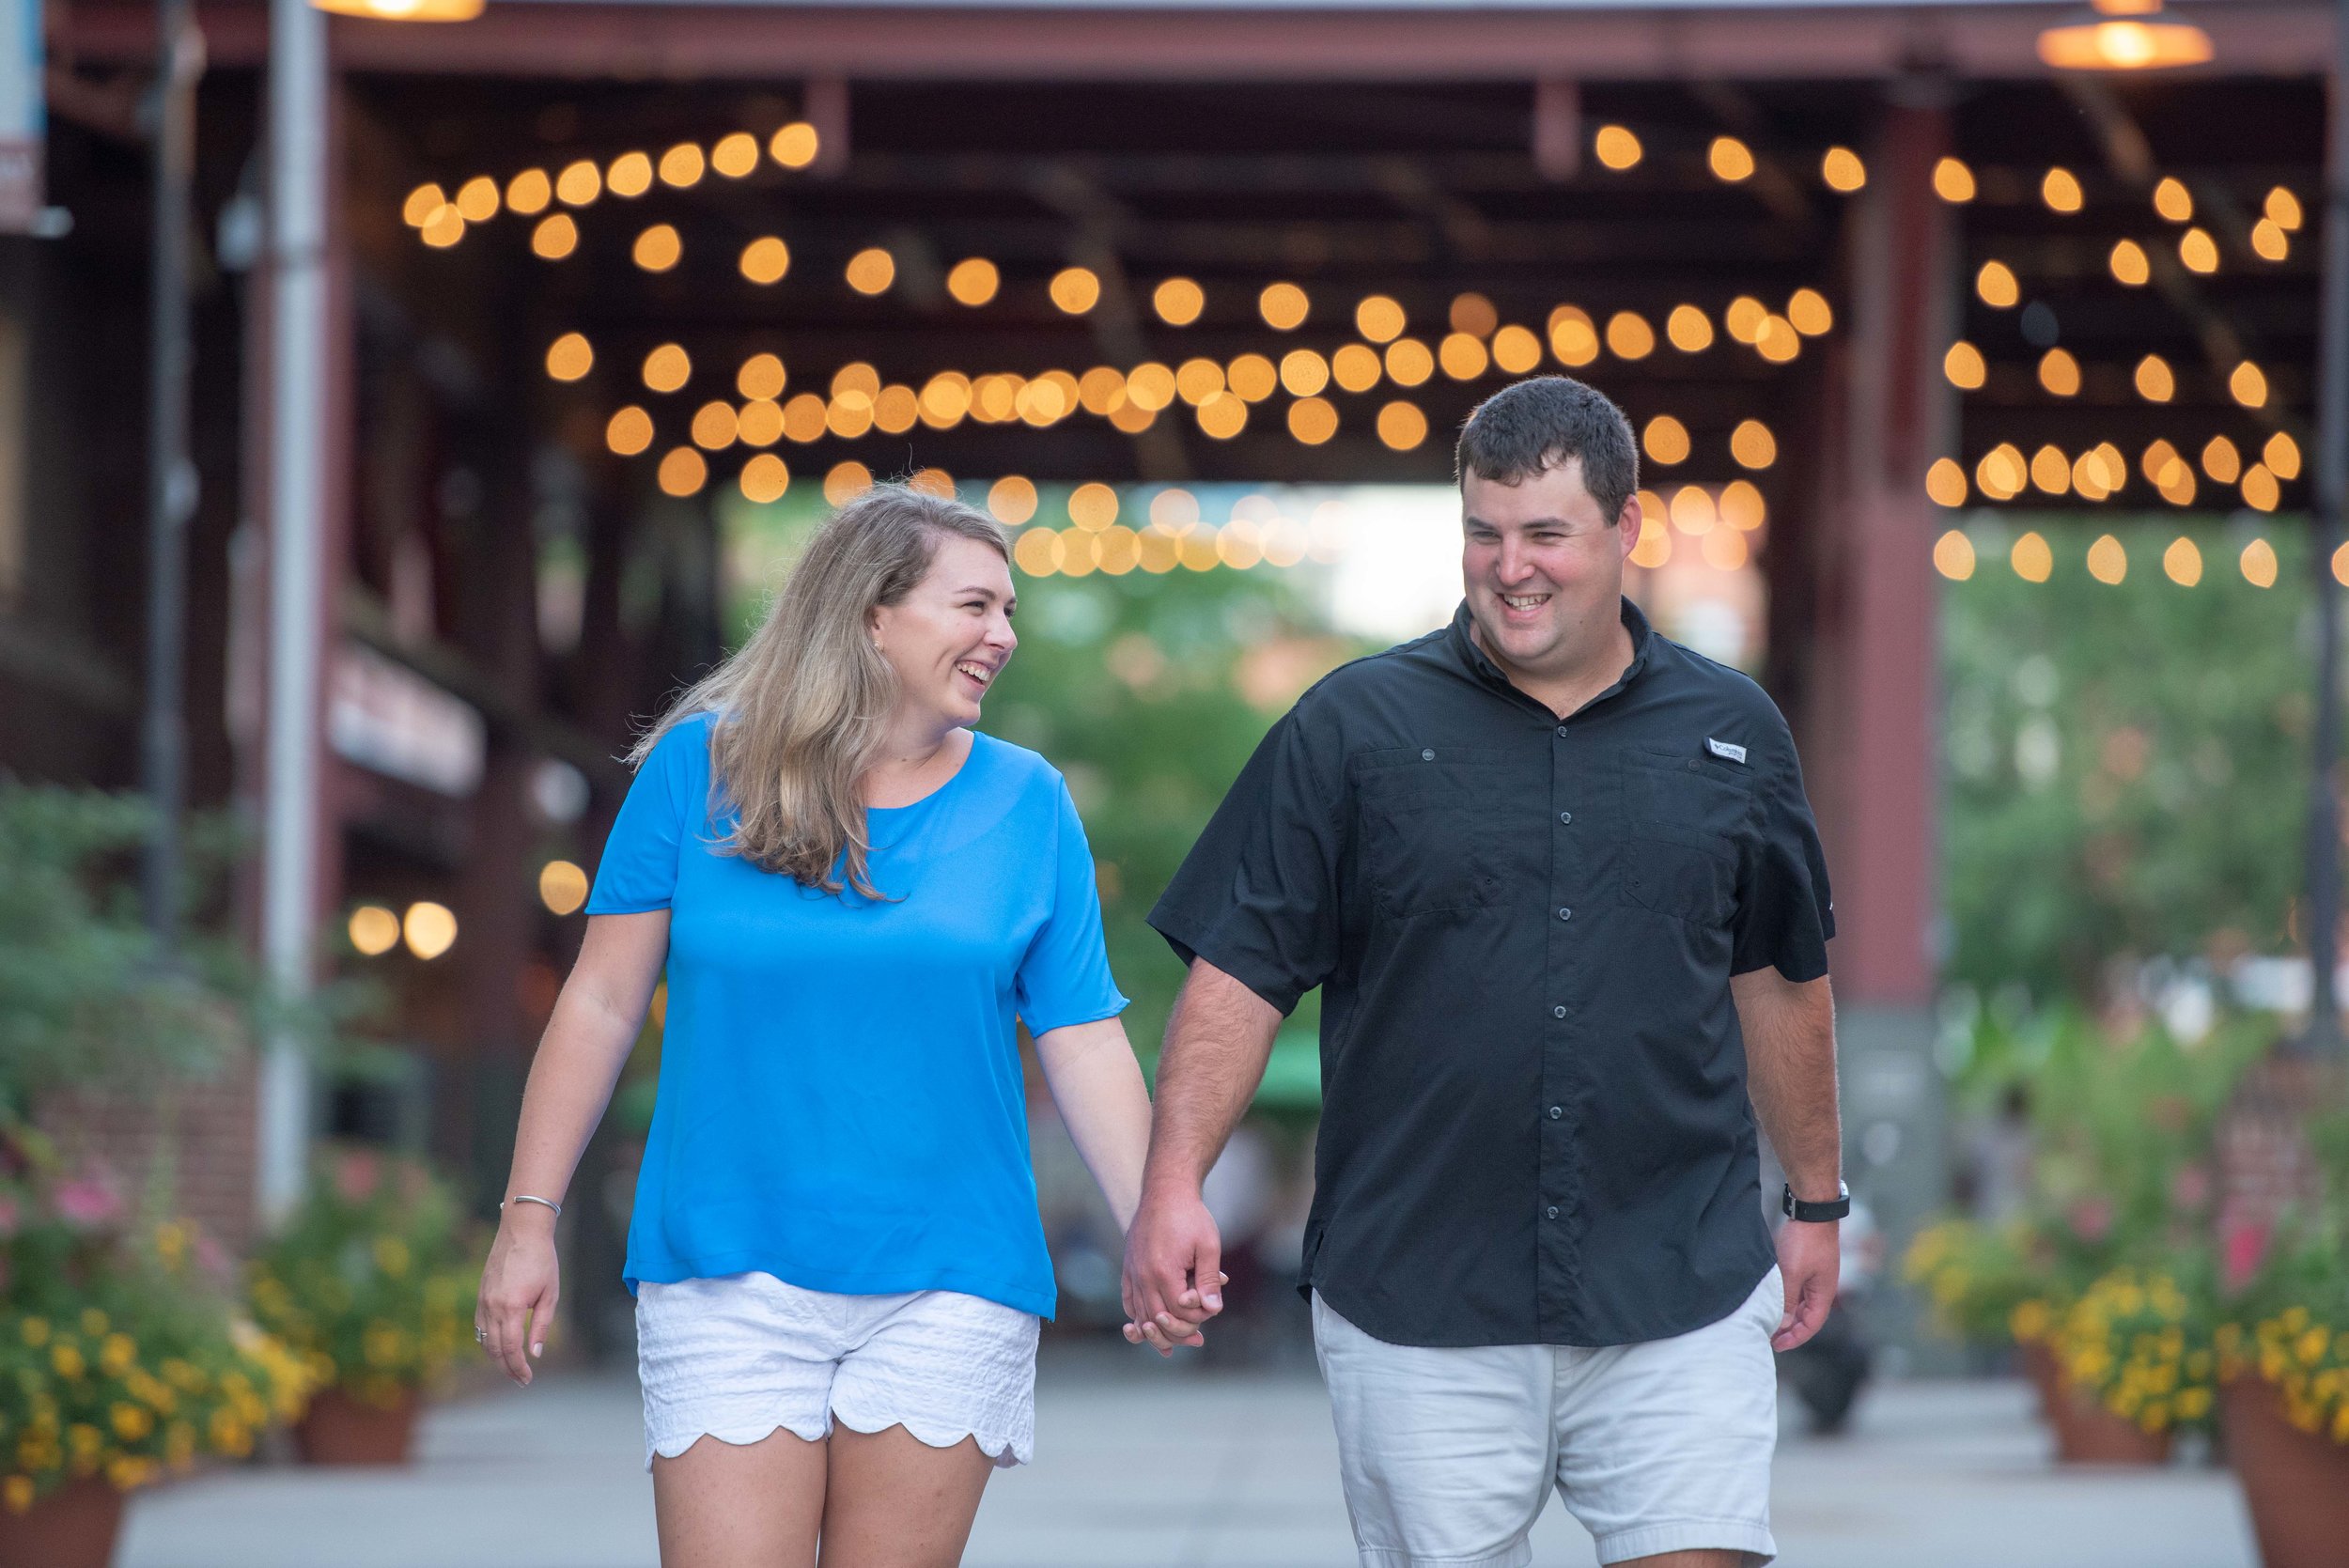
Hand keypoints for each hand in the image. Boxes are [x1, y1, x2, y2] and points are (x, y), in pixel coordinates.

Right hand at [477, 1205, 560, 1384]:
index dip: (518, 1367)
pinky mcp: (480, 1295)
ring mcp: (483, 1300)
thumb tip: (535, 1352)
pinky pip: (479, 1325)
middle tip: (521, 1380)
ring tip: (511, 1368)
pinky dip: (487, 1341)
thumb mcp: (550, 1293)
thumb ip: (541, 1325)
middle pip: (494, 1349)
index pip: (510, 1348)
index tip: (527, 1378)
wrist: (521, 1231)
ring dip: (495, 1357)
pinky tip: (498, 1347)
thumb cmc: (541, 1260)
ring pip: (483, 1339)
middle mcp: (492, 1306)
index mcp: (511, 1307)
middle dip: (507, 1368)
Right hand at [1121, 1185, 1223, 1356]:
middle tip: (1197, 1341)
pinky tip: (1146, 1325)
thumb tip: (1213, 1310)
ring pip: (1139, 1314)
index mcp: (1163, 1272)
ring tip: (1168, 1348)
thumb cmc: (1190, 1216)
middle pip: (1157, 1319)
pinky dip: (1137, 1317)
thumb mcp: (1208, 1245)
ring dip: (1155, 1332)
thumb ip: (1209, 1279)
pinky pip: (1128, 1301)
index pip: (1178, 1312)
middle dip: (1177, 1333)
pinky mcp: (1128, 1267)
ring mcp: (1132, 1272)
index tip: (1209, 1309)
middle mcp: (1142, 1276)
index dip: (1196, 1317)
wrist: (1164, 1191)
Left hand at [1771, 1218, 1839, 1351]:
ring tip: (1769, 1322)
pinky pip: (1797, 1290)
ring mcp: (1815, 1276)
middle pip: (1807, 1317)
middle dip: (1790, 1329)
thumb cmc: (1805, 1241)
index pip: (1811, 1325)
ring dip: (1787, 1314)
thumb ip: (1788, 1300)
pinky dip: (1786, 1299)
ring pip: (1801, 1303)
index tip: (1777, 1345)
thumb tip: (1784, 1324)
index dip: (1795, 1338)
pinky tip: (1773, 1300)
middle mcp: (1822, 1288)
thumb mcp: (1793, 1273)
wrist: (1812, 1210)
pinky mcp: (1806, 1265)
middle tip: (1769, 1337)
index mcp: (1824, 1293)